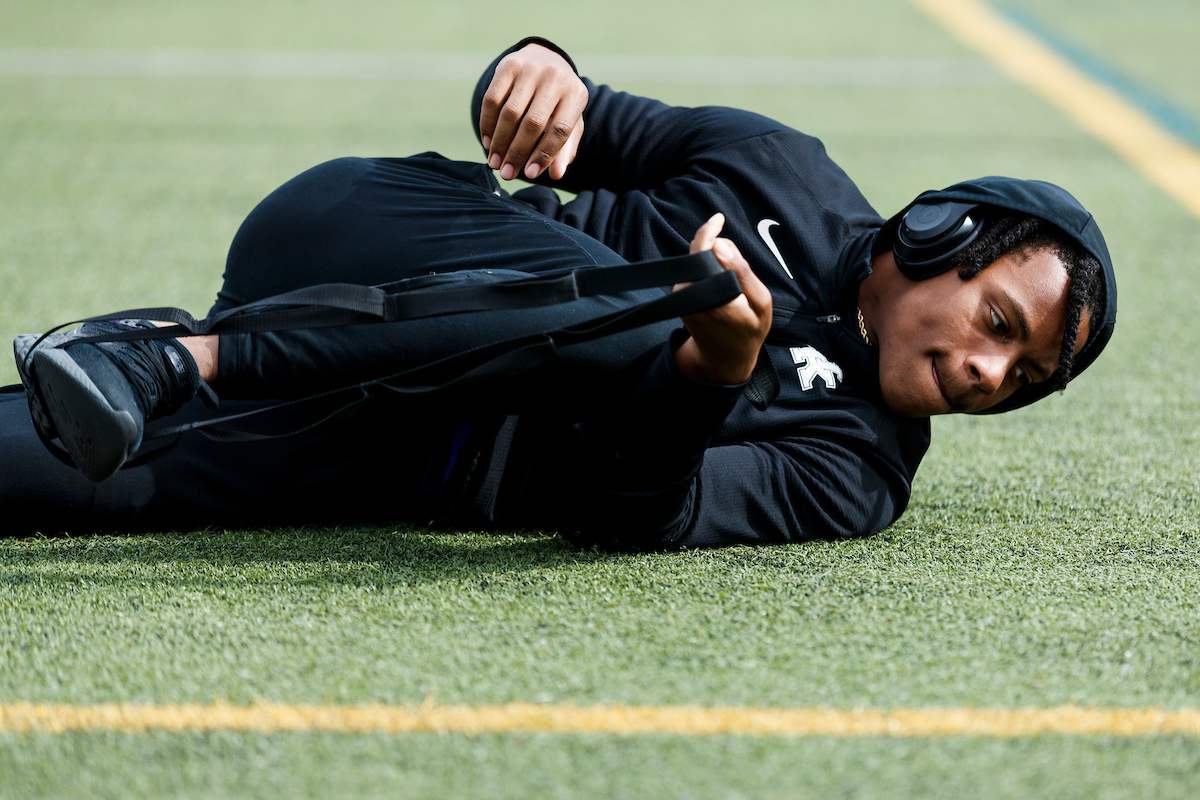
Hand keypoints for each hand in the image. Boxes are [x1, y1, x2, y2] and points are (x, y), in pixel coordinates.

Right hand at [479, 43, 587, 180]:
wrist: (545, 61)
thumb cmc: (559, 103)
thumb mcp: (569, 123)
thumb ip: (564, 149)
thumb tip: (556, 175)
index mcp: (576, 94)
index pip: (560, 130)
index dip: (544, 155)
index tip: (530, 174)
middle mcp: (555, 78)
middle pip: (533, 123)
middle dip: (517, 153)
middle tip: (507, 174)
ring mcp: (531, 69)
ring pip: (509, 113)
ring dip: (499, 142)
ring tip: (495, 163)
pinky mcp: (508, 65)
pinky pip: (492, 99)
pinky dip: (487, 124)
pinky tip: (487, 142)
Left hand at [673, 214, 772, 384]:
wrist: (725, 359)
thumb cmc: (749, 330)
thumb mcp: (760, 302)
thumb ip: (742, 271)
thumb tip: (720, 244)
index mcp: (712, 293)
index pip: (703, 251)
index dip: (709, 232)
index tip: (719, 218)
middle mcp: (691, 294)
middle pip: (699, 254)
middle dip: (716, 249)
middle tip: (737, 266)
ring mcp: (681, 298)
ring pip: (695, 264)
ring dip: (712, 264)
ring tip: (733, 286)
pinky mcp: (678, 300)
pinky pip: (692, 274)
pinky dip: (707, 273)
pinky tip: (721, 289)